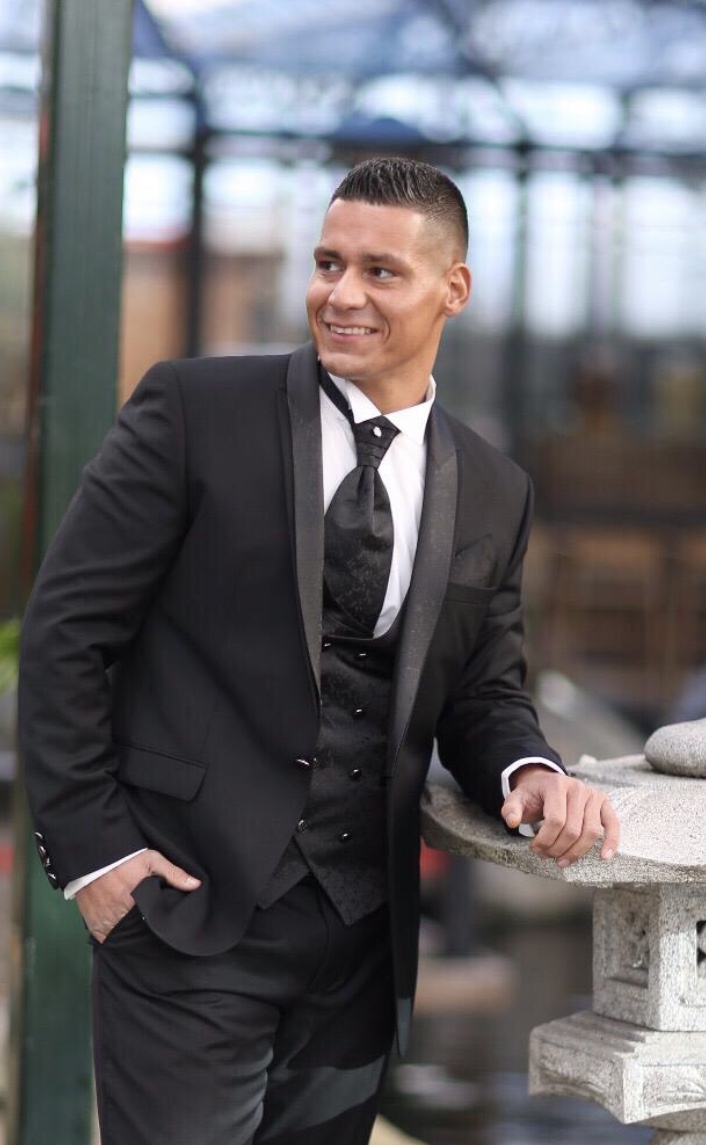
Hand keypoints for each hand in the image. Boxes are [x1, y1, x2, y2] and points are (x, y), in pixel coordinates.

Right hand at [75, 849, 200, 942]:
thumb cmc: (126, 858)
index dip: (158, 926)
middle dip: (143, 934)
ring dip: (126, 936)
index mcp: (137, 901)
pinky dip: (110, 936)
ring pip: (119, 938)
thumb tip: (196, 885)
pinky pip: (102, 937)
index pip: (153, 924)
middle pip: (136, 934)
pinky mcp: (92, 922)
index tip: (163, 927)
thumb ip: (174, 874)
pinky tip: (117, 931)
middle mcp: (119, 915)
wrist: (93, 854)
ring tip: (134, 933)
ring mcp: (104, 920)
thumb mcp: (152, 860)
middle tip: (149, 930)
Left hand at [501, 764, 618, 867]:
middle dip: (558, 849)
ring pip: (591, 832)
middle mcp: (578, 787)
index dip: (545, 840)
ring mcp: (593, 795)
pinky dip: (611, 841)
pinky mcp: (604, 804)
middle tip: (546, 856)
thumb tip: (512, 821)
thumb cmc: (533, 795)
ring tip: (562, 860)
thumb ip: (511, 809)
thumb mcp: (516, 799)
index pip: (555, 820)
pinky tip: (604, 856)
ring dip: (576, 852)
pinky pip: (612, 824)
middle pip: (572, 829)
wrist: (546, 784)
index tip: (535, 849)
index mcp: (556, 785)